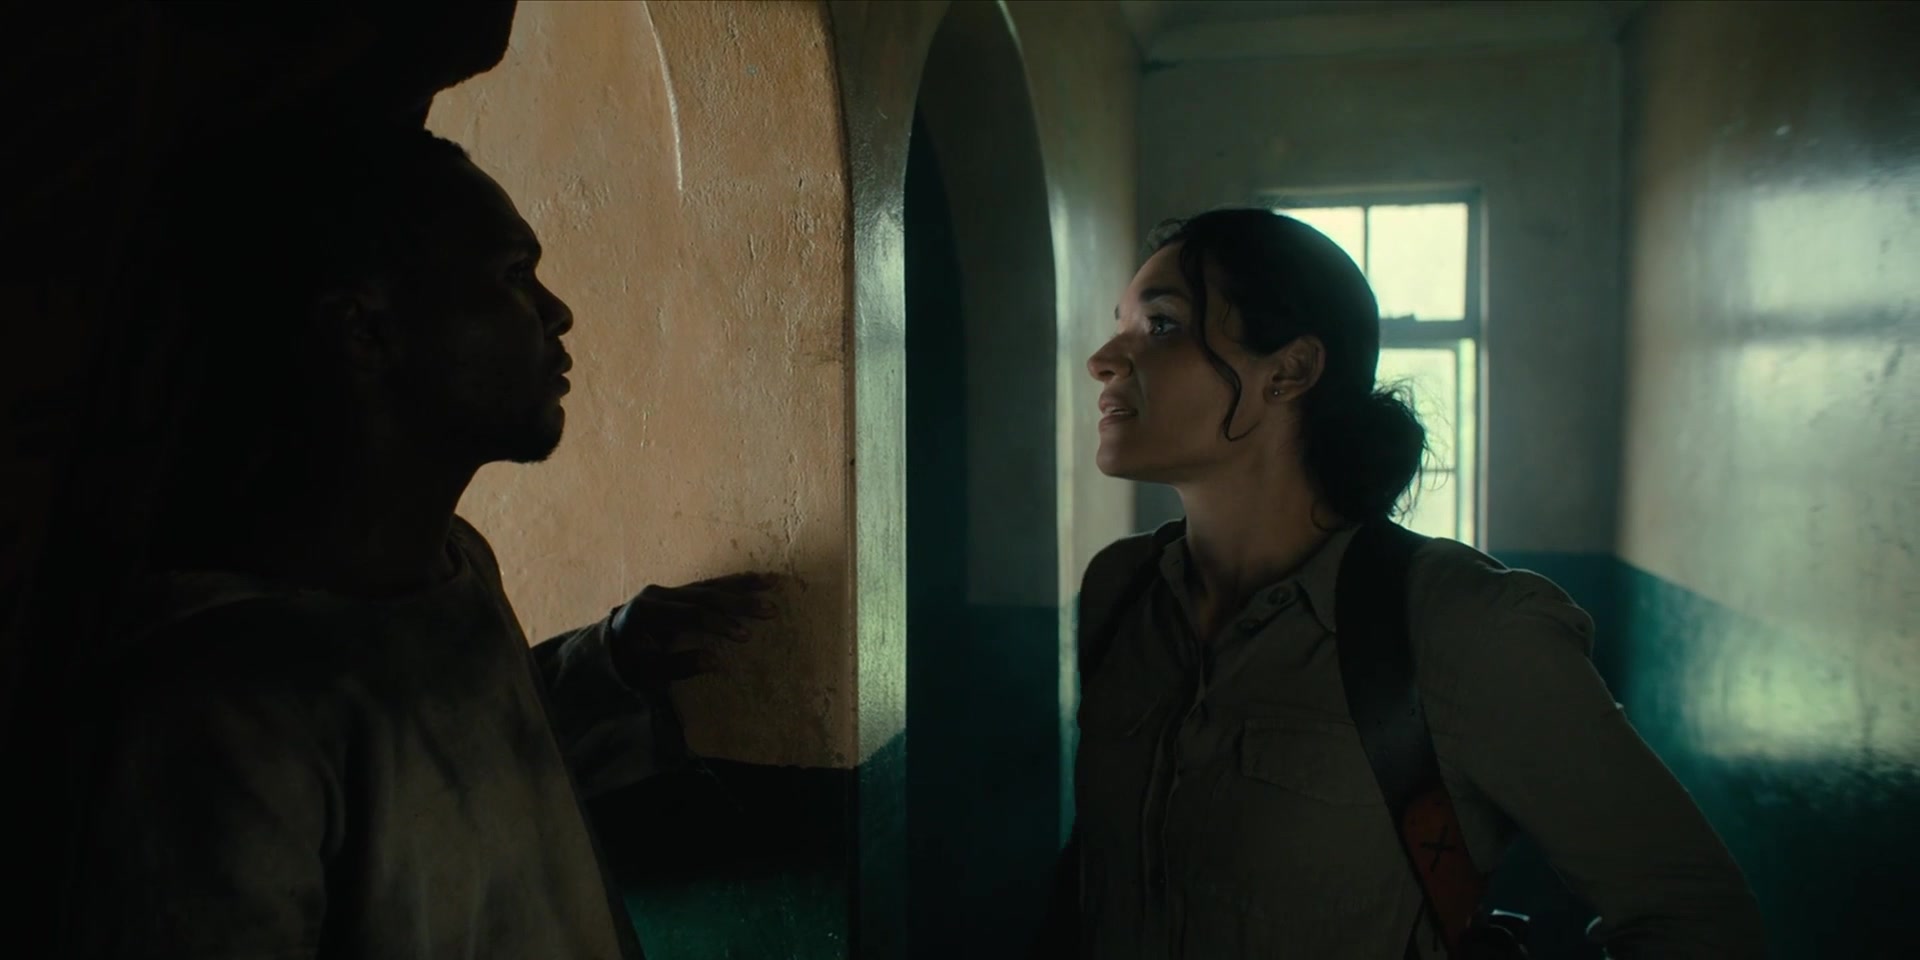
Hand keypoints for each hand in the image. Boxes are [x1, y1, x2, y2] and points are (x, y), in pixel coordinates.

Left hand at [606, 572, 781, 687]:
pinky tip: (752, 579)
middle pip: (704, 596)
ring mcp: (666, 591)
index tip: (745, 636)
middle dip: (739, 602)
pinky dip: (731, 584)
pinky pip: (706, 586)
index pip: (690, 615)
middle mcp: (657, 594)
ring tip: (770, 582)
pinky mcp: (676, 592)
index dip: (719, 624)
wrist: (606, 650)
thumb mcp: (646, 673)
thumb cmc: (626, 665)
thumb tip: (716, 662)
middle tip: (769, 610)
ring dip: (741, 584)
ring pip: (708, 585)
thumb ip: (679, 666)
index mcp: (646, 612)